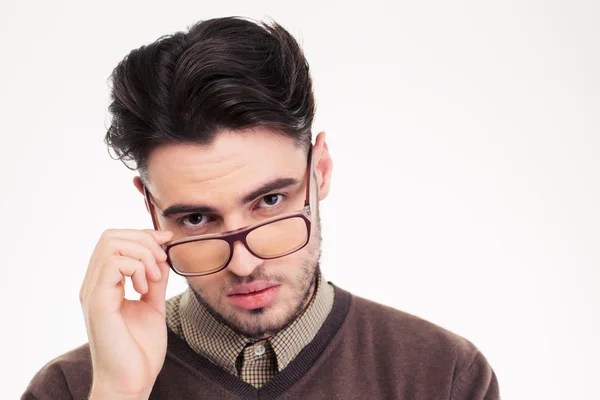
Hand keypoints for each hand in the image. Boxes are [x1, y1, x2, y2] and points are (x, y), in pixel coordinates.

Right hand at [79, 229, 173, 399]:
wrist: (131, 381)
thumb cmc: (139, 350)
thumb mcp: (153, 305)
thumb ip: (154, 280)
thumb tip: (161, 256)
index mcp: (105, 284)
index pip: (116, 240)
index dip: (144, 234)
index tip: (167, 242)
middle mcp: (94, 285)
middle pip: (111, 235)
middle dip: (144, 241)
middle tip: (160, 264)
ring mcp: (93, 292)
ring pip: (111, 244)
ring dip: (142, 254)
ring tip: (152, 279)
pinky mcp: (98, 303)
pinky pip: (112, 264)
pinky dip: (136, 268)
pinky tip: (143, 288)